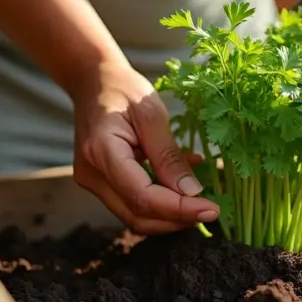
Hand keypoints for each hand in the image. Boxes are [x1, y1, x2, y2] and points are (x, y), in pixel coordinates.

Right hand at [72, 64, 220, 234]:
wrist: (93, 82)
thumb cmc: (123, 89)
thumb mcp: (152, 113)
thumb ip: (169, 155)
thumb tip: (191, 192)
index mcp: (101, 151)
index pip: (142, 196)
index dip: (178, 209)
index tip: (210, 209)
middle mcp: (91, 174)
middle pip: (136, 215)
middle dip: (176, 219)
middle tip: (209, 211)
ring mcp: (92, 181)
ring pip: (134, 215)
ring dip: (169, 215)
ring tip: (199, 202)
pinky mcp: (100, 183)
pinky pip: (132, 202)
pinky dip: (160, 202)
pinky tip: (182, 188)